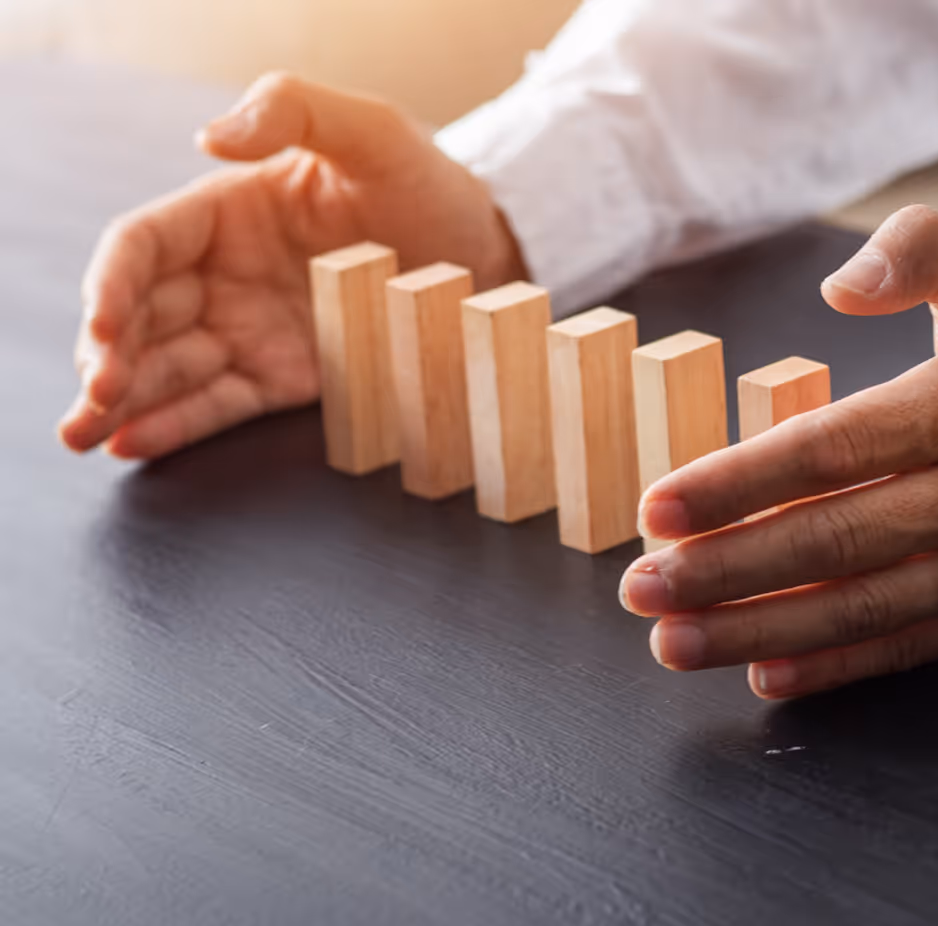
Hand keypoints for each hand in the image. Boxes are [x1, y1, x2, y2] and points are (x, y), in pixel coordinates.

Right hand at [60, 72, 524, 458]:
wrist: (488, 254)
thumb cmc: (426, 184)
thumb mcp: (370, 131)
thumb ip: (293, 110)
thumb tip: (210, 139)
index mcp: (225, 212)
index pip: (142, 246)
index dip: (112, 284)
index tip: (106, 325)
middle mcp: (223, 274)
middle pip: (140, 315)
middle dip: (106, 357)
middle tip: (92, 399)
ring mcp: (250, 329)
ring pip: (167, 367)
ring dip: (122, 401)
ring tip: (91, 433)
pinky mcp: (285, 378)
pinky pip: (221, 403)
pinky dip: (177, 425)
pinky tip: (136, 444)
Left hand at [617, 206, 937, 698]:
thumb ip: (923, 249)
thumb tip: (838, 285)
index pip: (836, 449)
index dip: (742, 482)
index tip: (662, 506)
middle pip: (836, 538)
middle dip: (728, 569)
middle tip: (641, 588)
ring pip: (864, 606)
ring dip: (762, 630)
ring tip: (676, 642)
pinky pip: (913, 648)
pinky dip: (841, 668)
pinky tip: (771, 676)